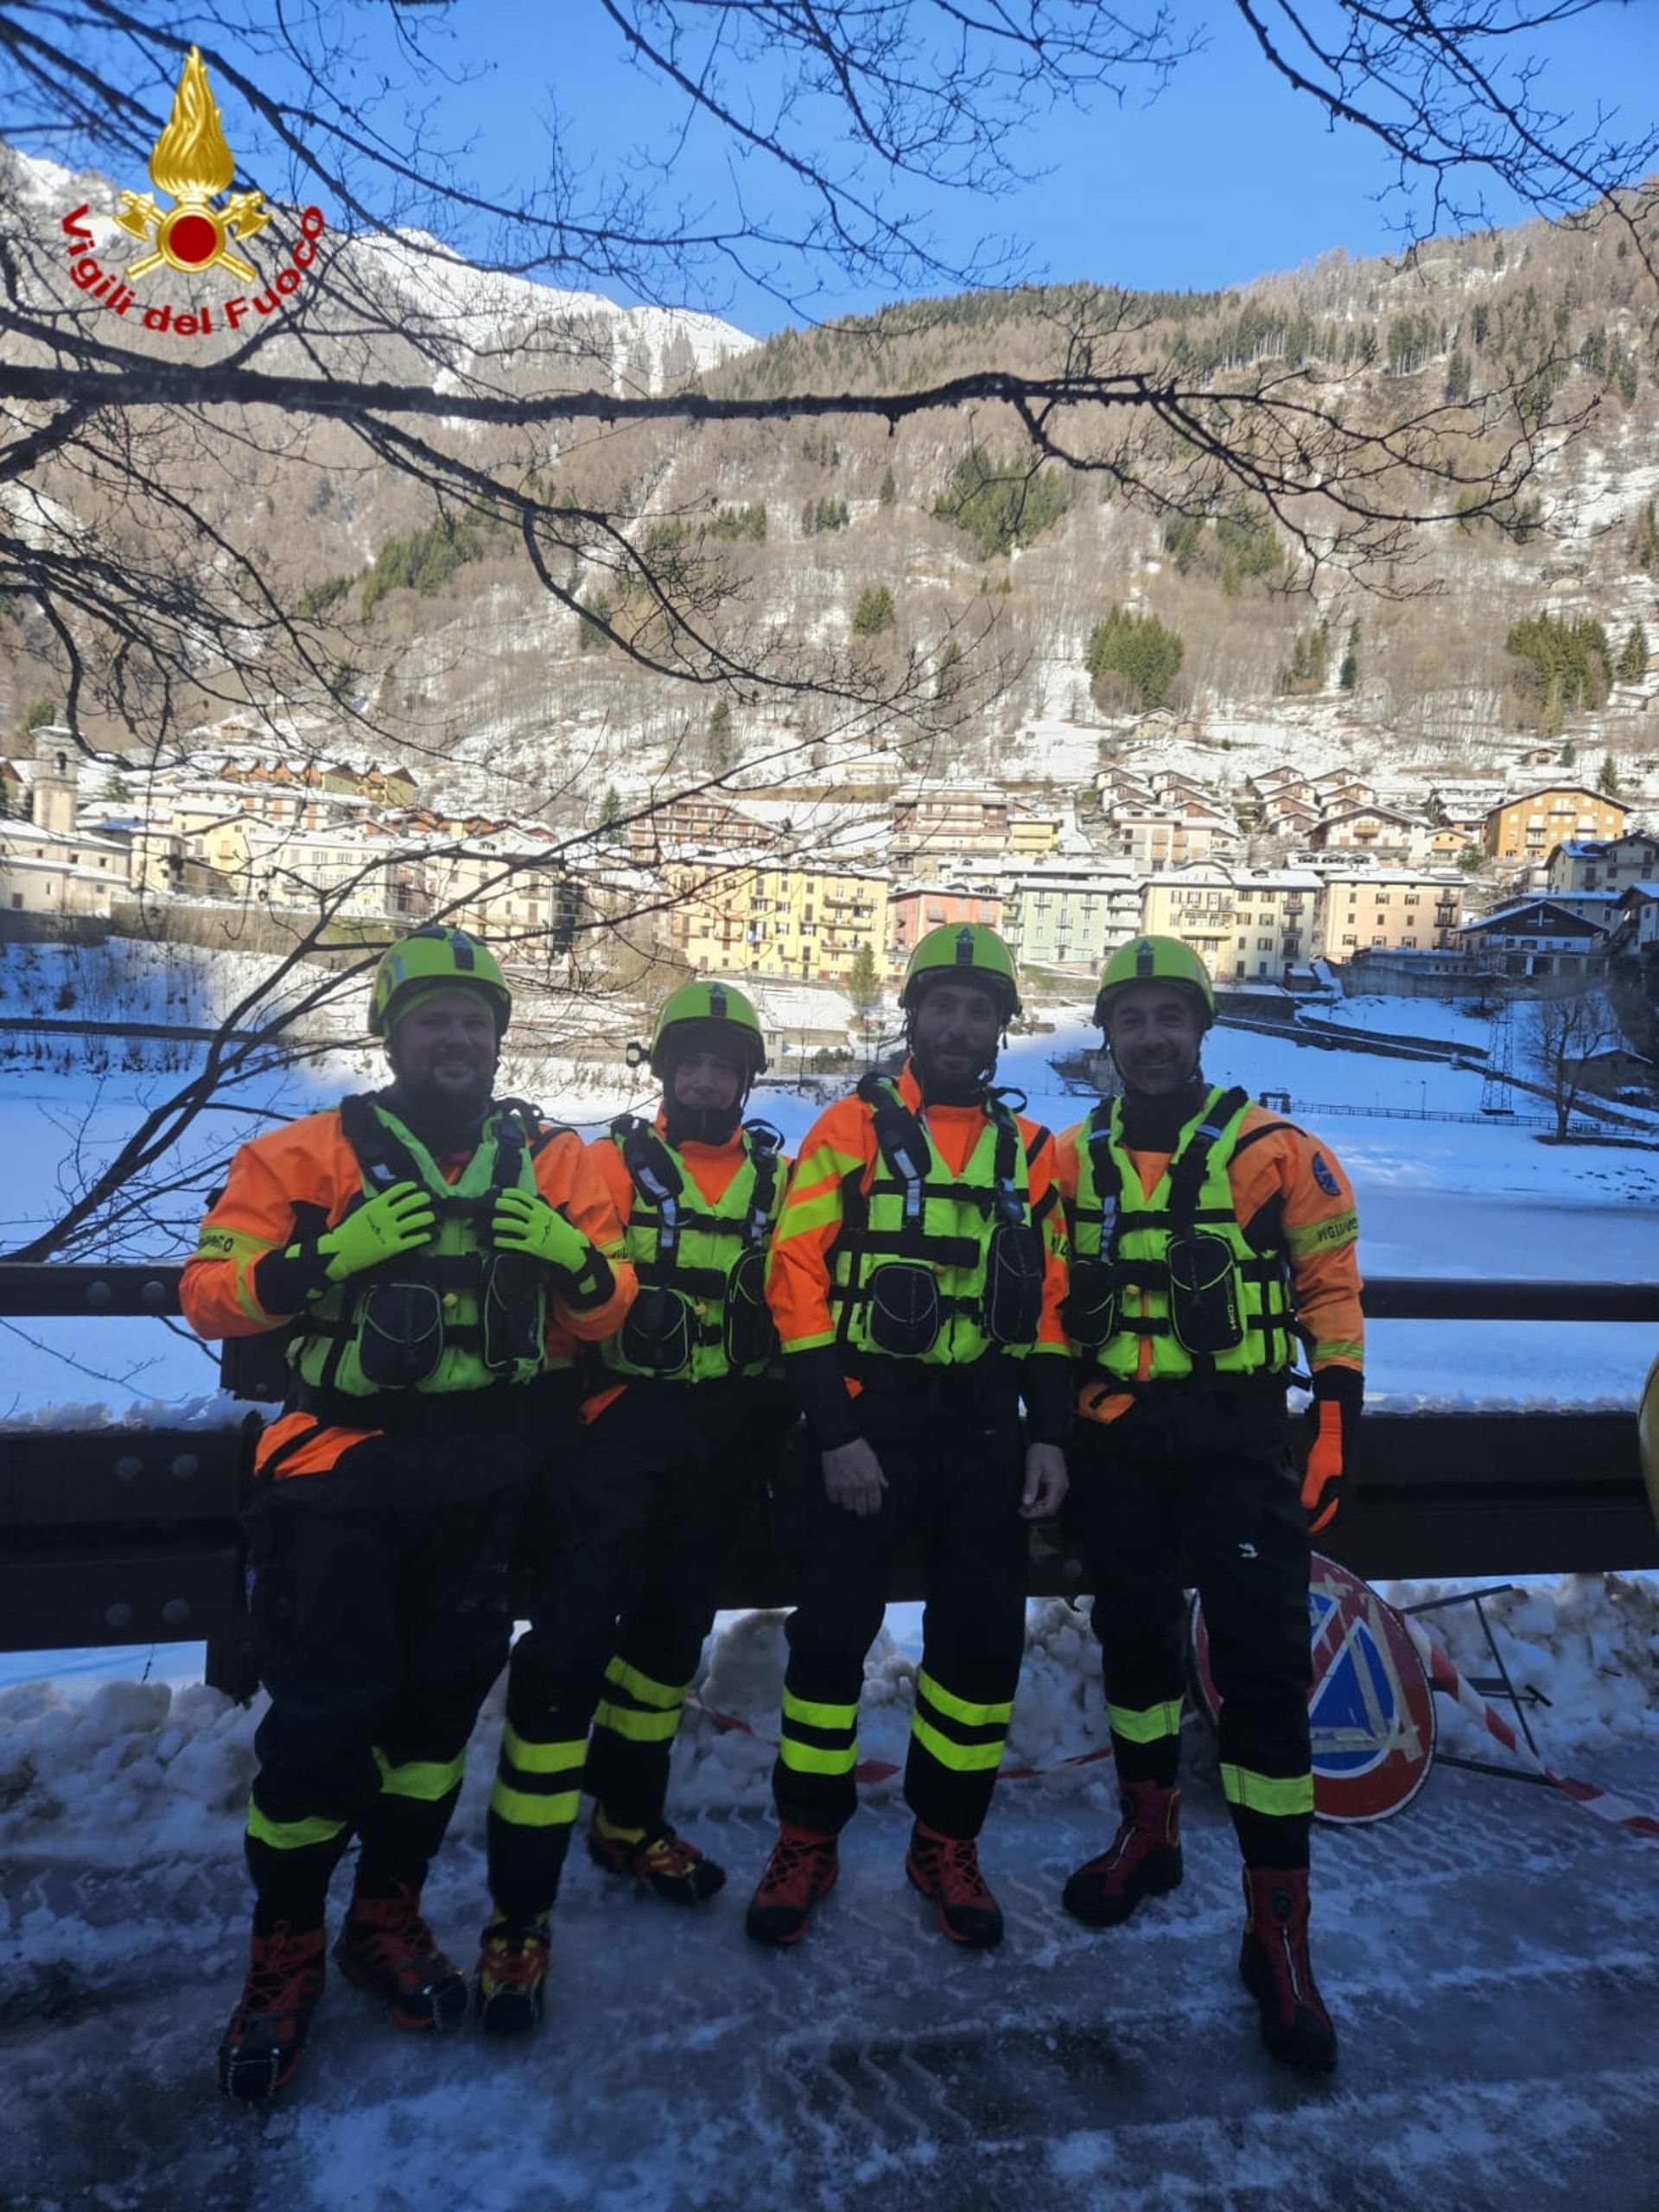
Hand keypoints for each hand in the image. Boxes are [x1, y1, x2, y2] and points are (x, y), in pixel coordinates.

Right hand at [318, 1182, 435, 1281]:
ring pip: (415, 1221)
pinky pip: (413, 1240)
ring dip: (427, 1217)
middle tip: (430, 1197)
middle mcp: (386, 1215)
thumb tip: (392, 1199)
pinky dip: (423, 1237)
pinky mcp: (393, 1247)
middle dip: (423, 1198)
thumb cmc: (350, 1230)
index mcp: (377, 1205)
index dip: (409, 1187)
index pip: (397, 1191)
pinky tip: (429, 1235)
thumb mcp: (362, 1211)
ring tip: (433, 1216)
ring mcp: (391, 1231)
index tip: (417, 1185)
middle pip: (410, 1203)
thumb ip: (378, 1205)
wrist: (340, 1251)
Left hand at [490, 1187, 588, 1272]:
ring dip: (498, 1223)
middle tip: (489, 1205)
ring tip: (491, 1223)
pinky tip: (495, 1240)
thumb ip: (536, 1209)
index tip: (498, 1193)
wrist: (571, 1248)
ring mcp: (535, 1232)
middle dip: (500, 1204)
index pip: (522, 1196)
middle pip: (515, 1208)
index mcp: (541, 1209)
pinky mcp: (533, 1246)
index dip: (508, 1193)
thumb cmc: (559, 1230)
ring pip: (512, 1225)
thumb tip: (518, 1202)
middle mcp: (537, 1218)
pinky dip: (502, 1241)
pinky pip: (514, 1242)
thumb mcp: (550, 1215)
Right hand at [823, 1437, 886, 1516]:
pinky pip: (834, 1499)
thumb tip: (884, 1485)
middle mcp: (858, 1487)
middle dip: (862, 1508)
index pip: (875, 1504)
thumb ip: (879, 1475)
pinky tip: (838, 1492)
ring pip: (848, 1507)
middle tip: (861, 1504)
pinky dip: (836, 1497)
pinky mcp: (831, 1484)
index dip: (874, 1508)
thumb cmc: (859, 1448)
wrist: (840, 1439)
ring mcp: (844, 1487)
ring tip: (849, 1497)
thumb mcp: (874, 1459)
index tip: (872, 1508)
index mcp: (871, 1481)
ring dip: (849, 1503)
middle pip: (861, 1510)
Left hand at [1021, 1441, 1068, 1518]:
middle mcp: (1062, 1487)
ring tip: (1023, 1506)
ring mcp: (1060, 1485)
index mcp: (1057, 1484)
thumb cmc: (1040, 1451)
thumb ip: (1030, 1485)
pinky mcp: (1056, 1483)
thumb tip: (1026, 1502)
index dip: (1036, 1513)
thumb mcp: (1032, 1467)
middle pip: (1051, 1507)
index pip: (1049, 1507)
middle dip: (1036, 1512)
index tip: (1024, 1513)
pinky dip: (1040, 1500)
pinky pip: (1049, 1497)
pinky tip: (1030, 1499)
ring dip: (1037, 1507)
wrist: (1047, 1440)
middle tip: (1021, 1510)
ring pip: (1050, 1503)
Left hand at [1302, 1367, 1363, 1533]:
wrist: (1339, 1426)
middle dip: (1320, 1520)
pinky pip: (1329, 1493)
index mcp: (1343, 1492)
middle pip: (1332, 1512)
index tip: (1305, 1531)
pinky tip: (1311, 1498)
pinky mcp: (1338, 1473)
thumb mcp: (1318, 1470)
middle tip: (1305, 1526)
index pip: (1330, 1516)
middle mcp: (1345, 1489)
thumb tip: (1307, 1508)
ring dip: (1320, 1510)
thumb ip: (1313, 1491)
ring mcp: (1343, 1481)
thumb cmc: (1329, 1449)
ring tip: (1306, 1516)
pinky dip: (1320, 1498)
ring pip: (1331, 1502)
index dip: (1318, 1524)